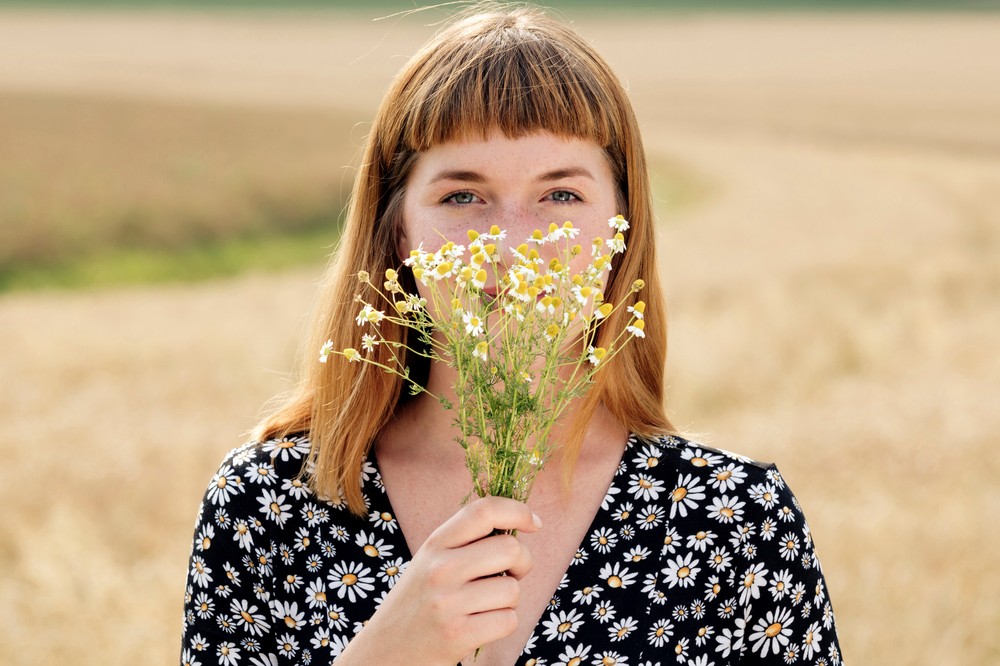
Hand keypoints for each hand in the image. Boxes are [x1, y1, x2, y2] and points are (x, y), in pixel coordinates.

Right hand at [334, 496, 540, 664]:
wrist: (385, 651)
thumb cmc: (420, 601)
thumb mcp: (432, 560)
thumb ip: (466, 540)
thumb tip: (520, 523)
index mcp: (435, 543)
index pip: (484, 511)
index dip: (518, 511)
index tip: (533, 523)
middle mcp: (440, 568)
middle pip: (510, 549)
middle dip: (523, 562)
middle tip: (510, 573)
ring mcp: (447, 603)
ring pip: (512, 589)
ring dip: (509, 600)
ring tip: (485, 605)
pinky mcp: (457, 635)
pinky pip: (508, 620)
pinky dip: (503, 624)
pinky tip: (481, 625)